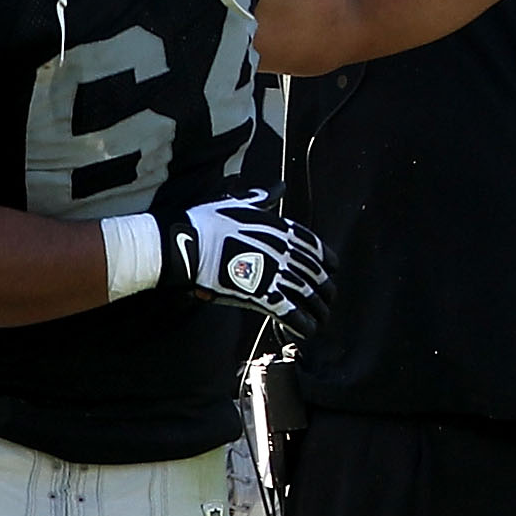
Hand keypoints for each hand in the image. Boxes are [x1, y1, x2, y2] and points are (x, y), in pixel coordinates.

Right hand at [160, 188, 331, 334]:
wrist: (186, 243)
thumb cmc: (208, 222)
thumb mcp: (241, 203)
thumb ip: (264, 198)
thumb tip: (280, 186)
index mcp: (283, 231)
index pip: (319, 251)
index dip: (328, 264)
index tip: (330, 272)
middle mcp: (286, 253)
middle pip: (319, 277)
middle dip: (325, 292)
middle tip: (326, 301)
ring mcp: (276, 275)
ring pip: (310, 298)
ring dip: (319, 311)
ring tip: (321, 320)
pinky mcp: (262, 295)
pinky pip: (292, 314)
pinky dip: (304, 324)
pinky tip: (307, 330)